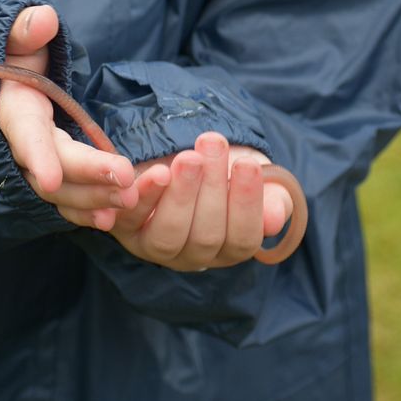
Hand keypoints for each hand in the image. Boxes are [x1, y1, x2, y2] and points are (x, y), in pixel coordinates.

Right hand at [0, 5, 138, 228]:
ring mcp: (39, 165)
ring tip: (130, 200)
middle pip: (54, 169)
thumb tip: (44, 19)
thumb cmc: (16, 54)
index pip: (25, 136)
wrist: (10, 81)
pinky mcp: (56, 175)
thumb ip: (26, 30)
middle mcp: (24, 145)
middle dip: (87, 176)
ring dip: (95, 199)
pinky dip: (89, 210)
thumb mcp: (16, 37)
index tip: (50, 179)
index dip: (37, 157)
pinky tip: (114, 219)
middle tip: (126, 178)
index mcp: (15, 109)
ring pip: (64, 193)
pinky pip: (71, 200)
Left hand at [109, 132, 292, 271]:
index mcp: (228, 246)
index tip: (248, 164)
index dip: (247, 203)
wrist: (176, 157)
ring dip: (181, 195)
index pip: (243, 239)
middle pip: (207, 236)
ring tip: (189, 157)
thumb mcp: (250, 179)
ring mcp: (157, 246)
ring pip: (169, 234)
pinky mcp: (126, 228)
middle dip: (212, 188)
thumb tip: (274, 218)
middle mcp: (193, 255)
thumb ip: (271, 198)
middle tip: (214, 145)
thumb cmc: (222, 171)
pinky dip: (144, 196)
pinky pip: (133, 219)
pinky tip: (156, 172)